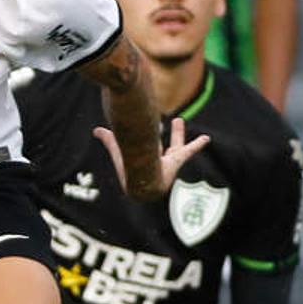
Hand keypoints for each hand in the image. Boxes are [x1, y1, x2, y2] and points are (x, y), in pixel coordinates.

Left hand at [93, 116, 210, 195]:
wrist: (141, 182)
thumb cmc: (128, 168)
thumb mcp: (118, 149)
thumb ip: (109, 140)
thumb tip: (95, 130)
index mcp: (143, 160)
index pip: (146, 147)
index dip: (146, 141)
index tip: (150, 137)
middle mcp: (156, 161)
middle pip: (163, 145)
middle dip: (169, 135)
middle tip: (175, 121)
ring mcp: (168, 161)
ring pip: (176, 146)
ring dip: (178, 133)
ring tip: (180, 121)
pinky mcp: (177, 161)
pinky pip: (190, 151)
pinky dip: (197, 145)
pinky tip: (206, 138)